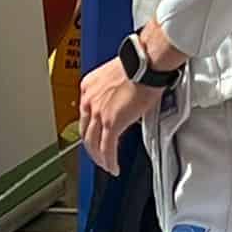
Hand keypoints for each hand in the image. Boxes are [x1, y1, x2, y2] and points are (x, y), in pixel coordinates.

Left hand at [79, 58, 164, 175]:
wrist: (146, 63)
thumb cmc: (140, 64)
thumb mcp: (119, 77)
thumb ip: (116, 92)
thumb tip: (124, 101)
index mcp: (89, 86)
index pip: (85, 114)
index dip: (90, 128)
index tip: (95, 135)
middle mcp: (90, 99)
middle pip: (85, 131)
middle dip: (91, 147)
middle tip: (98, 156)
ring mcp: (99, 112)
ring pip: (93, 143)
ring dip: (99, 157)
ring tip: (106, 165)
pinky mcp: (111, 123)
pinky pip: (107, 148)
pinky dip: (109, 161)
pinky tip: (113, 168)